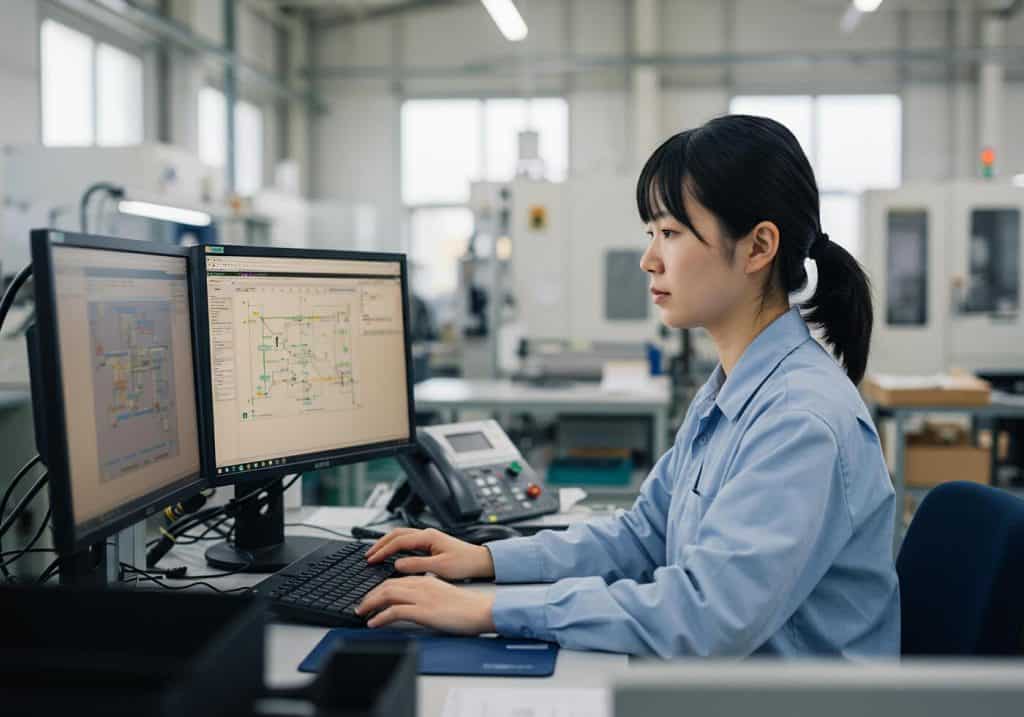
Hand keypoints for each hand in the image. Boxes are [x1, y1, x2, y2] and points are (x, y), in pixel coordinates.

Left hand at [355, 575, 495, 633]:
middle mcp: (420, 585)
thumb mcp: (442, 595)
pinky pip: (394, 611)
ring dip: (370, 604)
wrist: (479, 610)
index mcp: (425, 580)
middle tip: (360, 605)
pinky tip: (373, 623)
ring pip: (386, 594)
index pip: (395, 580)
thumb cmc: (465, 607)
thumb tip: (413, 604)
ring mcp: (421, 597)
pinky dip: (380, 617)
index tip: (370, 597)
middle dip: (369, 596)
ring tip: (361, 613)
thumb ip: (426, 595)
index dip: (378, 589)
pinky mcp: (422, 611)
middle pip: (386, 585)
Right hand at [364, 527, 494, 580]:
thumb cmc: (465, 563)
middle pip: (396, 534)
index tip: (372, 560)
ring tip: (375, 554)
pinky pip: (408, 541)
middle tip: (368, 555)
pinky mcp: (431, 543)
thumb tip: (398, 565)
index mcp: (428, 537)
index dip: (383, 551)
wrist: (480, 561)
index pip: (398, 541)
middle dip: (380, 544)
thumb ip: (418, 565)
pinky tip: (391, 554)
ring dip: (387, 544)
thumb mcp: (440, 567)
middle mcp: (427, 534)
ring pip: (401, 536)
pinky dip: (396, 546)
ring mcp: (429, 538)